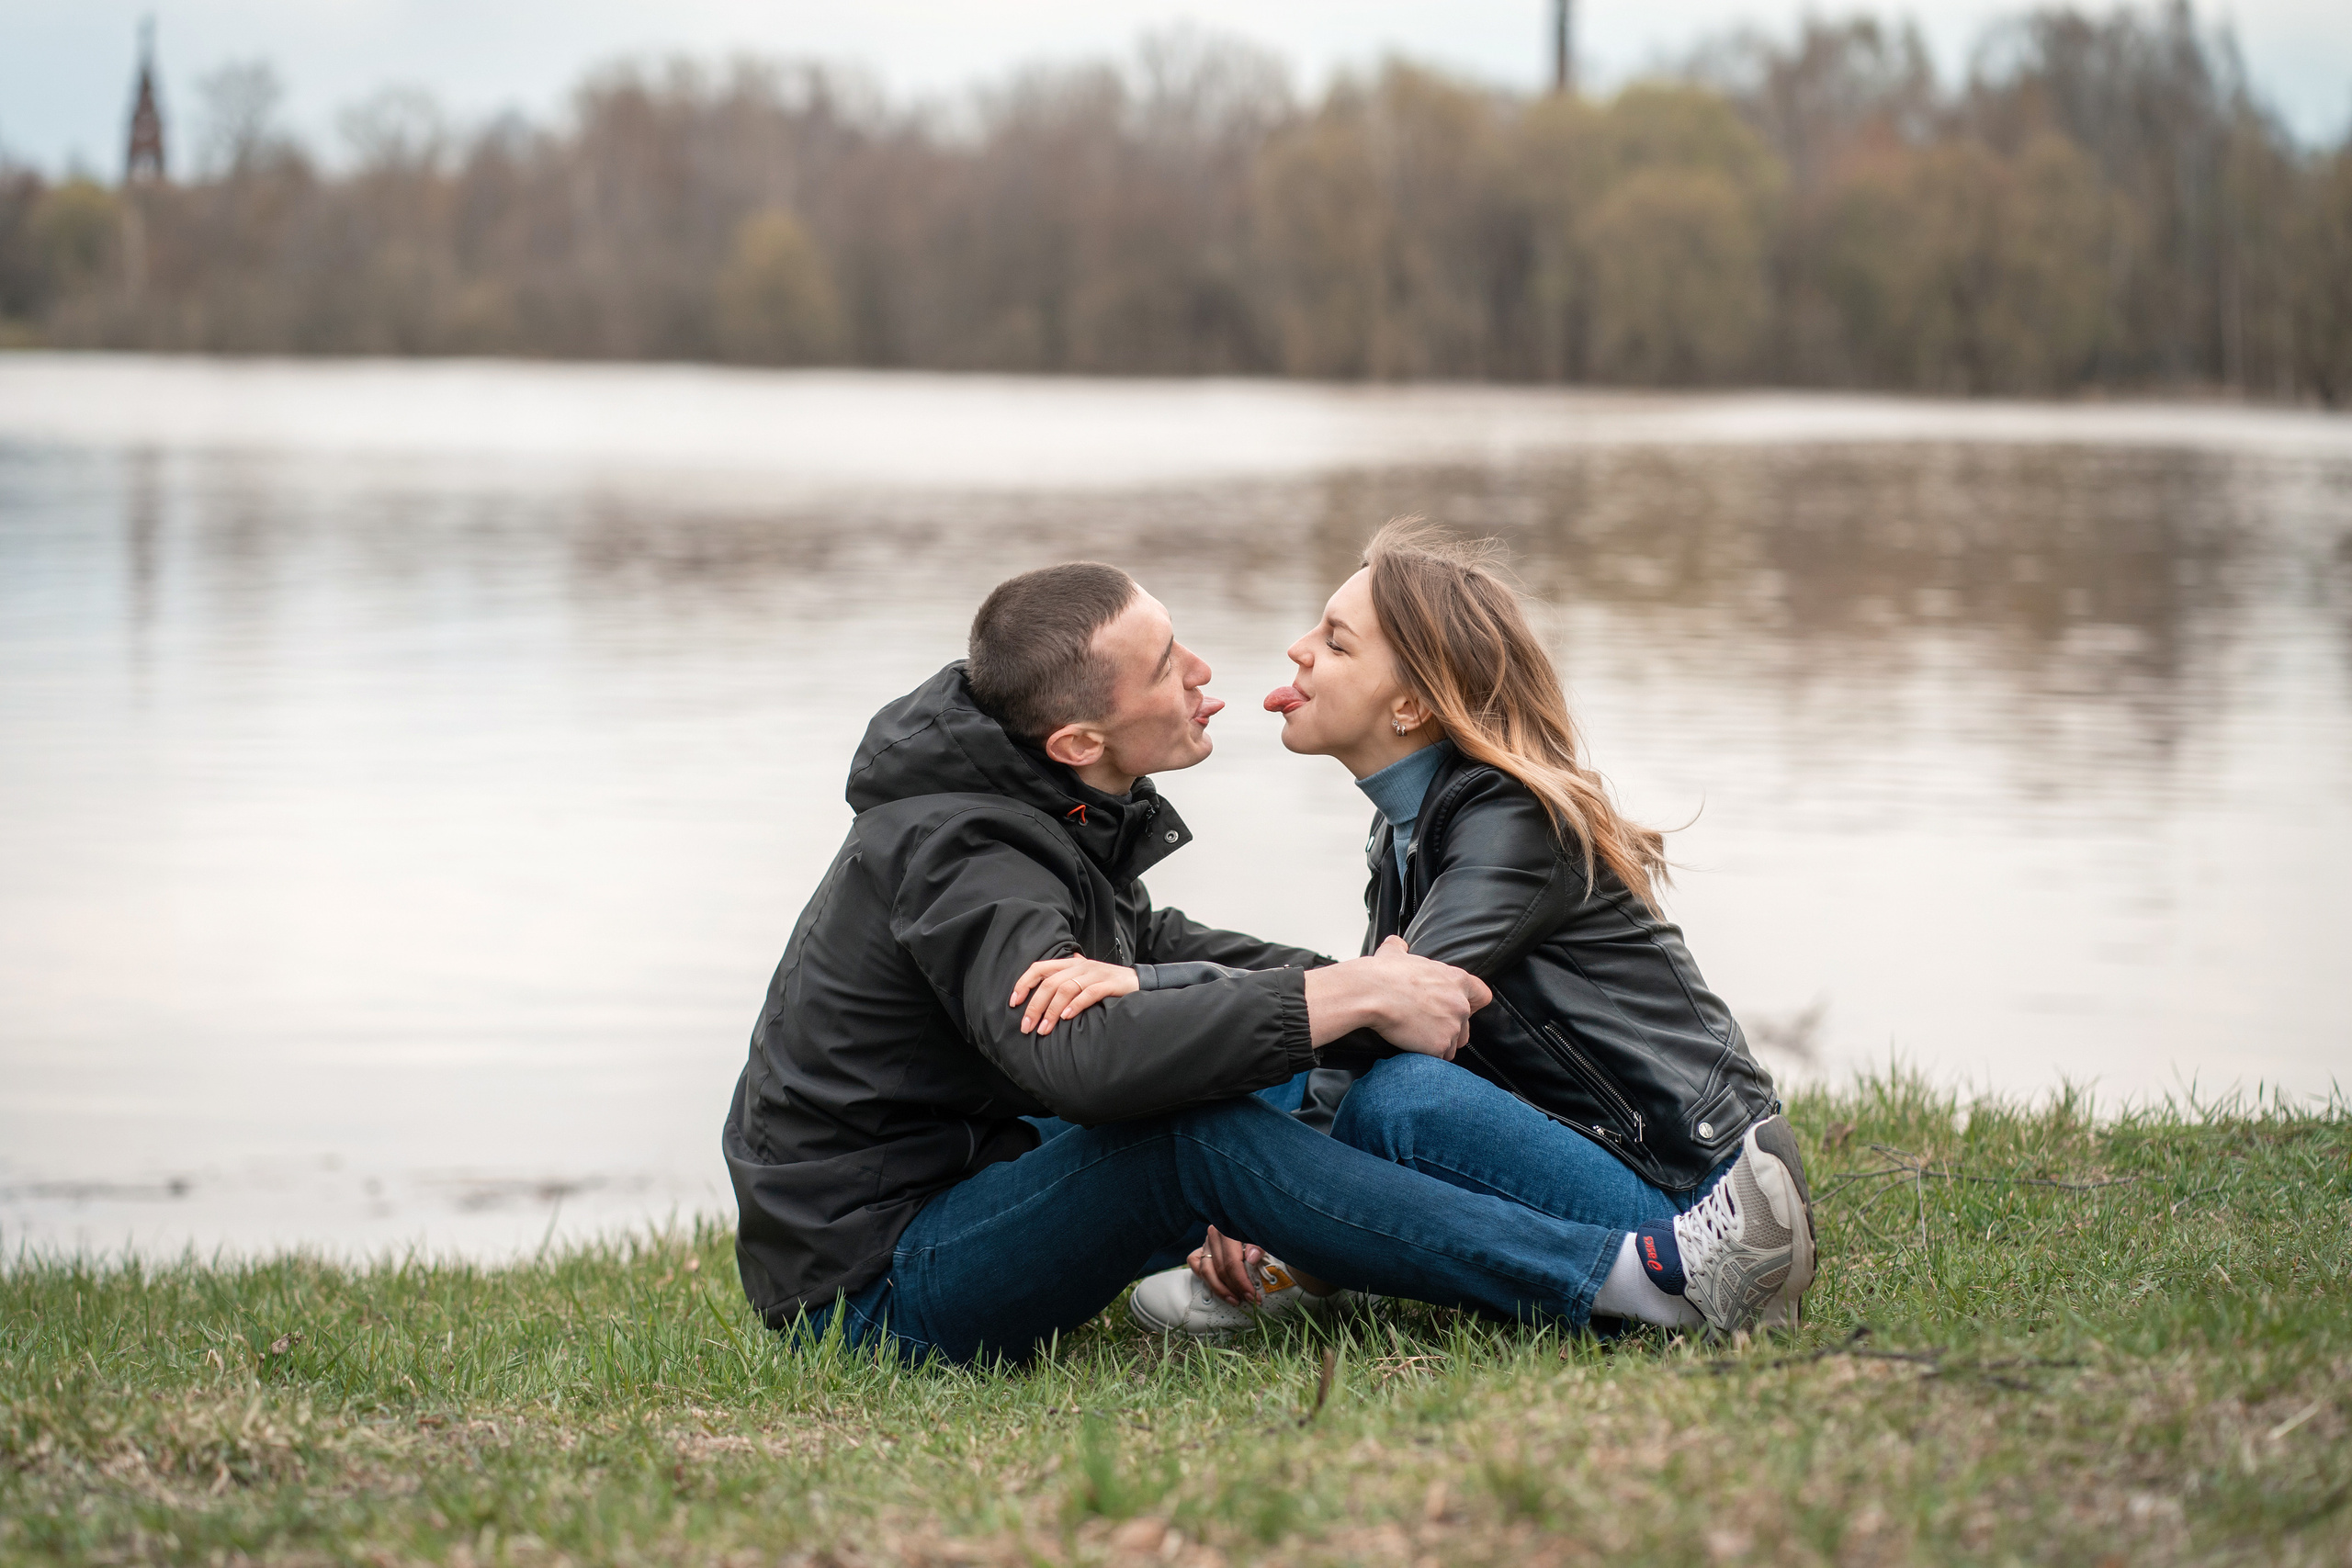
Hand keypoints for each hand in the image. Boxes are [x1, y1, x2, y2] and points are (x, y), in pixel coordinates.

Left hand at [1009, 955, 1138, 1034]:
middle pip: (1050, 983)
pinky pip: (1089, 993)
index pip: (1040, 968)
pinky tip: (1067, 1018)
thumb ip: (1065, 981)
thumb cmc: (1108, 984)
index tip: (1014, 1002)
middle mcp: (1080, 966)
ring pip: (1066, 988)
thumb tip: (1042, 993)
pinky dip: (1076, 1005)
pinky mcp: (1110, 984)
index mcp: (1071, 964)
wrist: (1141, 982)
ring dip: (1052, 1010)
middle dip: (1035, 1005)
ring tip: (1044, 1029)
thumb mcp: (1084, 980)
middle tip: (1027, 1026)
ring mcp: (1096, 974)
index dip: (1024, 983)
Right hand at [1189, 1224, 1265, 1305]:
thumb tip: (1251, 1258)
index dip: (1242, 1282)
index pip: (1232, 1262)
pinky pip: (1196, 1265)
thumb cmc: (1257, 1230)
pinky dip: (1205, 1278)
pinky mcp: (1201, 1248)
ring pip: (1206, 1271)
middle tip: (1248, 1300)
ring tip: (1235, 1300)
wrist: (1249, 1218)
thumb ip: (1259, 1245)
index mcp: (1228, 1229)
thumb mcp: (1263, 1235)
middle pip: (1220, 1269)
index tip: (1252, 1295)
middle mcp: (1214, 1234)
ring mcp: (1205, 1242)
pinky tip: (1219, 1289)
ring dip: (1220, 1289)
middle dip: (1235, 1289)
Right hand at [1362, 935, 1490, 1058]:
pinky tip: (1410, 1046)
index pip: (1482, 996)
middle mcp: (1460, 1004)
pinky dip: (1426, 1056)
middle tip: (1425, 1026)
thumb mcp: (1394, 953)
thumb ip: (1401, 947)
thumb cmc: (1382, 973)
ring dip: (1437, 1044)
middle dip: (1448, 1030)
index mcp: (1456, 980)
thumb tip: (1396, 943)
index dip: (1471, 1005)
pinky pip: (1438, 1058)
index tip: (1454, 1009)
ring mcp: (1452, 1026)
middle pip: (1466, 1027)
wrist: (1371, 994)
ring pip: (1452, 1045)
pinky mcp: (1440, 1045)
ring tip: (1415, 1036)